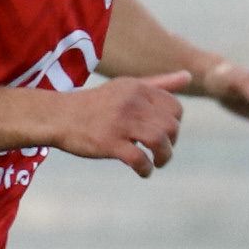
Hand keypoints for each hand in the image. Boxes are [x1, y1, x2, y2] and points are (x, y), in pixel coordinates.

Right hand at [50, 72, 190, 176]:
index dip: (175, 125)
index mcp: (138, 88)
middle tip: (161, 152)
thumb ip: (159, 83)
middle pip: (170, 126)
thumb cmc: (95, 104)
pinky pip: (138, 159)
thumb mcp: (127, 87)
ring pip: (159, 142)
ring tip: (157, 163)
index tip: (165, 135)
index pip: (175, 108)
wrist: (58, 116)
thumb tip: (189, 77)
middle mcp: (132, 103)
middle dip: (171, 143)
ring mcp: (120, 123)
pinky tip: (142, 172)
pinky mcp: (108, 143)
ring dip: (164, 157)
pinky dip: (145, 169)